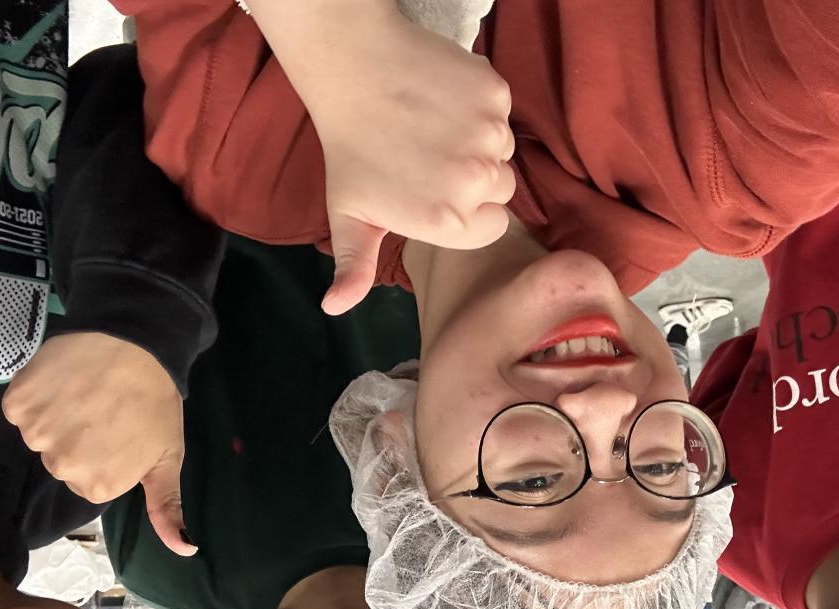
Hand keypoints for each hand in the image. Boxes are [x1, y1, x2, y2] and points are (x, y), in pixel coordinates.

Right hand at [2, 333, 196, 556]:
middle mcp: (62, 466)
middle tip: (104, 409)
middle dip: (80, 438)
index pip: (88, 480)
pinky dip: (36, 394)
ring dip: (57, 415)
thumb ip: (167, 508)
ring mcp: (36, 434)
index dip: (104, 454)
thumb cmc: (156, 402)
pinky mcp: (17, 402)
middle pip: (62, 459)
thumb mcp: (168, 459)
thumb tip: (184, 551)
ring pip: (40, 434)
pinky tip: (62, 380)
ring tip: (86, 392)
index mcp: (98, 485)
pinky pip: (21, 407)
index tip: (119, 431)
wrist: (135, 341)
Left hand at [255, 1, 514, 313]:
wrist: (351, 69)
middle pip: (501, 189)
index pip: (490, 226)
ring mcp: (489, 135)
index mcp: (449, 222)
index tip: (437, 188)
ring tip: (434, 128)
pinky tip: (443, 100)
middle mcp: (476, 182)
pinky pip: (503, 110)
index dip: (466, 209)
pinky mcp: (495, 94)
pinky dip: (481, 104)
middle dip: (475, 177)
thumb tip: (334, 308)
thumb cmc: (350, 150)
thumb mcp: (349, 217)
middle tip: (431, 156)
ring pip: (504, 149)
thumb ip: (355, 268)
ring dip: (479, 141)